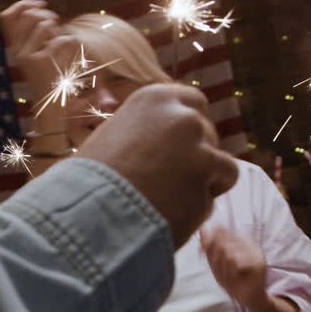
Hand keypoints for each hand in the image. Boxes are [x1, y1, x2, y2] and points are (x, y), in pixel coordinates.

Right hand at [0, 0, 78, 95]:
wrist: (50, 104)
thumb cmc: (48, 75)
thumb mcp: (38, 50)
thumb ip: (36, 30)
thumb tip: (39, 6)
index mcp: (14, 47)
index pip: (6, 16)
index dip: (23, 4)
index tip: (39, 3)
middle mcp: (17, 50)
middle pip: (30, 15)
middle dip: (48, 15)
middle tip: (57, 25)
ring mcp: (28, 55)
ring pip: (47, 24)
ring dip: (59, 30)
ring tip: (62, 44)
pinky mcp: (43, 61)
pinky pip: (62, 39)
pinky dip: (71, 45)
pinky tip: (69, 58)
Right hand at [76, 84, 236, 247]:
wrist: (90, 212)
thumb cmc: (88, 182)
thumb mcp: (110, 138)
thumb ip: (141, 132)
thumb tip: (155, 142)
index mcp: (154, 98)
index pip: (192, 103)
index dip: (187, 129)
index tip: (177, 148)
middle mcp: (182, 115)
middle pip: (208, 134)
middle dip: (197, 156)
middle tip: (171, 182)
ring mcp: (200, 145)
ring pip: (222, 165)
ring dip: (203, 183)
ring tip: (170, 202)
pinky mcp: (209, 178)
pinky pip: (217, 192)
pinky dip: (202, 205)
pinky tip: (177, 213)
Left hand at [200, 226, 267, 305]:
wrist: (248, 298)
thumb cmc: (232, 280)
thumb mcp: (216, 262)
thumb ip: (209, 246)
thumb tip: (201, 228)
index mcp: (239, 240)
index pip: (219, 231)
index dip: (207, 242)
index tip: (201, 252)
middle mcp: (249, 243)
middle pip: (221, 242)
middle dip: (215, 260)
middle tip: (219, 272)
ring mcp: (256, 252)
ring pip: (228, 252)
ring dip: (223, 269)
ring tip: (228, 278)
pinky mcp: (259, 263)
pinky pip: (237, 262)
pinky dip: (232, 273)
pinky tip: (236, 279)